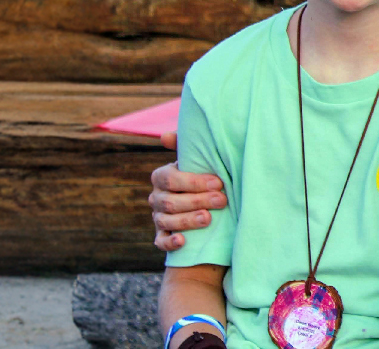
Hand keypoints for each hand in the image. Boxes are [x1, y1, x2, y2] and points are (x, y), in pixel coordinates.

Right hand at [151, 132, 227, 252]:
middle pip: (170, 201)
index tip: (218, 182)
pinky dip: (170, 242)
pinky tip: (183, 241)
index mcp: (162, 177)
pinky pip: (161, 242)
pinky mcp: (163, 236)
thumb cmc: (203, 175)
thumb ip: (186, 145)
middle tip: (221, 200)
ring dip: (187, 220)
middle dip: (197, 201)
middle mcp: (157, 197)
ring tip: (208, 219)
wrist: (207, 200)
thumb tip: (166, 137)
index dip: (193, 182)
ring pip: (166, 221)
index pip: (170, 179)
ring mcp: (158, 218)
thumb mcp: (197, 159)